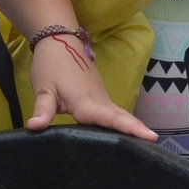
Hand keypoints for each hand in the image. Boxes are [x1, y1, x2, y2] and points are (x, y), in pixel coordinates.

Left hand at [25, 35, 156, 140]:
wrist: (59, 43)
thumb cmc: (51, 65)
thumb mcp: (43, 89)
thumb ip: (42, 110)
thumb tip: (34, 127)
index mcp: (87, 102)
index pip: (111, 119)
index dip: (129, 128)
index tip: (150, 136)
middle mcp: (99, 101)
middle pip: (123, 118)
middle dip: (138, 131)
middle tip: (155, 145)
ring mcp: (101, 98)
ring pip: (120, 116)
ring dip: (133, 128)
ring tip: (147, 144)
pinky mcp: (100, 97)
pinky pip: (115, 113)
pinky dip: (124, 123)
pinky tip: (127, 135)